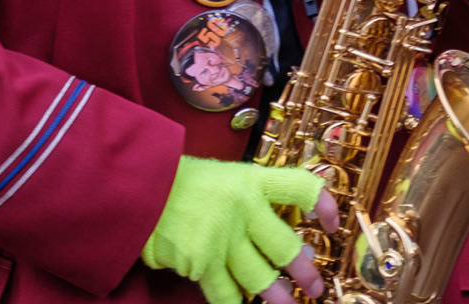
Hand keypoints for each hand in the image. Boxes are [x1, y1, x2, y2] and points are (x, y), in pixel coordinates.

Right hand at [141, 157, 336, 303]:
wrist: (134, 186)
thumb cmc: (175, 180)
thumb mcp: (219, 176)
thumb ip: (248, 199)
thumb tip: (276, 232)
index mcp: (249, 181)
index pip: (301, 188)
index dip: (325, 205)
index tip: (334, 223)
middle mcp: (243, 209)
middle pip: (286, 247)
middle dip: (304, 272)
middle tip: (313, 286)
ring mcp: (223, 238)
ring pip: (262, 279)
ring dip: (278, 298)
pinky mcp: (202, 262)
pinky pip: (226, 294)